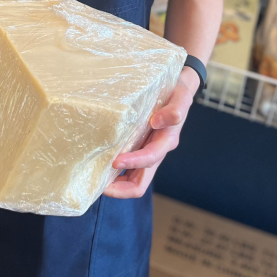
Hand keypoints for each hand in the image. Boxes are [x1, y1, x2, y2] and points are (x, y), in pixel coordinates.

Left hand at [102, 67, 198, 198]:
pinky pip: (128, 166)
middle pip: (139, 182)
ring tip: (95, 181)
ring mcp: (147, 150)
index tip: (115, 161)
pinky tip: (101, 166)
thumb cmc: (178, 93)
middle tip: (98, 185)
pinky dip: (116, 172)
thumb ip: (174, 110)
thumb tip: (157, 122)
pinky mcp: (140, 145)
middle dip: (120, 188)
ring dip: (116, 184)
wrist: (180, 88)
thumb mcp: (181, 98)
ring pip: (132, 178)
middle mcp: (156, 150)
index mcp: (166, 141)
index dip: (133, 163)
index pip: (149, 159)